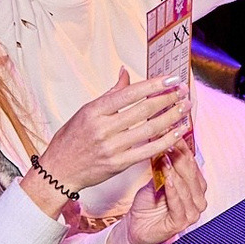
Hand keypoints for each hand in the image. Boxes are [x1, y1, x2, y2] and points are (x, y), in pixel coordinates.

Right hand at [34, 72, 187, 202]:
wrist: (59, 171)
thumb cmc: (71, 139)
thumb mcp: (85, 112)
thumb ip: (110, 94)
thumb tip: (125, 72)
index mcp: (94, 111)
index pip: (129, 93)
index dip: (153, 85)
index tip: (171, 79)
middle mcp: (103, 129)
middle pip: (143, 110)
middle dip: (167, 99)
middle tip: (184, 91)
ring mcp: (112, 148)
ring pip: (149, 130)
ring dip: (171, 118)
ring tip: (185, 108)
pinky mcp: (119, 164)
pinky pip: (148, 150)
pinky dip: (165, 140)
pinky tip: (177, 132)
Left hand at [110, 140, 206, 243]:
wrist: (136, 227)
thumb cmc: (147, 204)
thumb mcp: (156, 179)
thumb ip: (164, 165)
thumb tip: (164, 142)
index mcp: (195, 187)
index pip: (192, 164)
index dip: (183, 148)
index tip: (174, 133)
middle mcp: (198, 199)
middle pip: (192, 174)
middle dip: (180, 157)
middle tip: (170, 142)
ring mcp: (192, 212)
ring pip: (187, 188)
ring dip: (176, 172)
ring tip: (167, 158)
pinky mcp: (182, 223)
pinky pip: (179, 204)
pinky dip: (173, 191)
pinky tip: (168, 179)